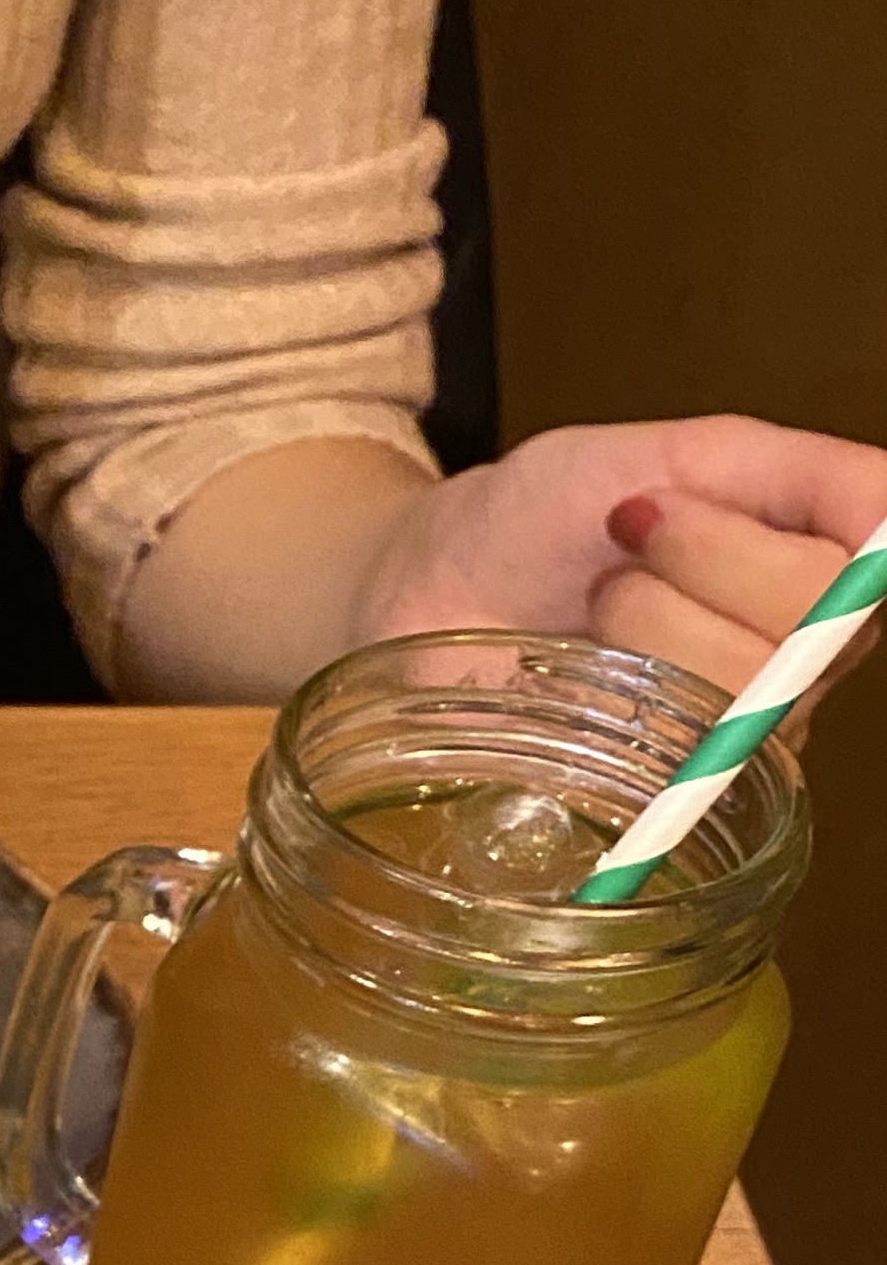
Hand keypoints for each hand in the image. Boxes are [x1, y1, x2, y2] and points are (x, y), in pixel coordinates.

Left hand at [351, 414, 886, 727]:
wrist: (422, 602)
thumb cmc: (534, 522)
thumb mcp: (662, 455)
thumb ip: (792, 470)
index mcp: (815, 569)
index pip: (865, 564)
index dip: (753, 544)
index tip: (651, 509)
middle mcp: (798, 661)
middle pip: (809, 634)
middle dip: (688, 578)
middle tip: (612, 555)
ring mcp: (739, 740)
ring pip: (743, 697)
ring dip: (641, 640)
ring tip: (589, 618)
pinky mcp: (674, 809)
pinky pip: (684, 780)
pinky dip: (614, 721)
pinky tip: (571, 692)